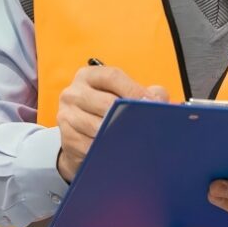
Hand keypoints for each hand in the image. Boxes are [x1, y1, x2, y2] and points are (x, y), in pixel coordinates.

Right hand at [56, 65, 168, 181]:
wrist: (80, 136)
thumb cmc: (106, 111)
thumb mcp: (122, 95)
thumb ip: (145, 92)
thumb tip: (160, 99)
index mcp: (88, 76)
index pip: (113, 77)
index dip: (134, 90)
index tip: (151, 103)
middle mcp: (73, 93)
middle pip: (106, 103)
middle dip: (130, 115)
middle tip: (148, 123)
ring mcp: (67, 116)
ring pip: (99, 127)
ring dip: (120, 134)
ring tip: (136, 138)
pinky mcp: (67, 138)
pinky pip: (92, 146)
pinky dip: (107, 149)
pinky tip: (119, 150)